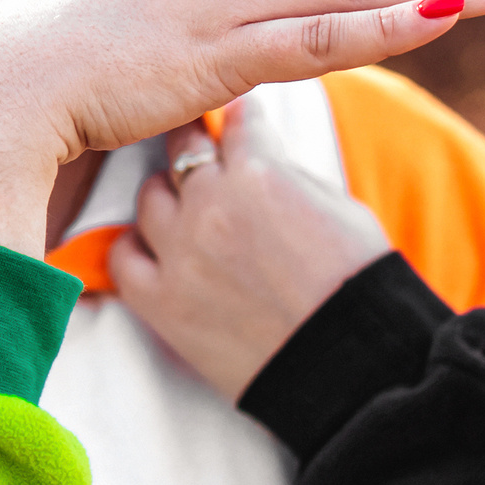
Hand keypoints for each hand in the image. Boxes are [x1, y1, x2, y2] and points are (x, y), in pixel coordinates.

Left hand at [110, 101, 393, 399]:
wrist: (356, 368)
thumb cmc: (360, 287)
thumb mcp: (338, 207)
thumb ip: (289, 173)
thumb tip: (262, 154)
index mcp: (260, 174)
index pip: (236, 123)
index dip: (237, 118)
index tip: (233, 116)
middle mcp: (210, 204)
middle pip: (182, 152)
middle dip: (194, 147)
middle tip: (199, 154)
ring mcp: (180, 253)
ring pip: (149, 199)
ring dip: (167, 199)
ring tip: (183, 210)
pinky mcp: (162, 302)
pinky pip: (124, 259)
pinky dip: (136, 251)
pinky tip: (153, 252)